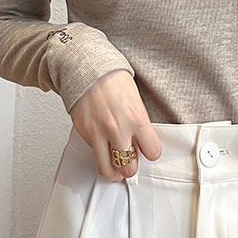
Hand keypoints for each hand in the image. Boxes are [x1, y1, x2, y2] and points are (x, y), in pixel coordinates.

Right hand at [69, 68, 161, 182]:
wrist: (86, 67)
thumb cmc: (111, 77)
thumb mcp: (135, 97)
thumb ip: (139, 121)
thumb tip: (142, 139)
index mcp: (136, 117)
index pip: (152, 152)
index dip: (150, 151)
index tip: (148, 149)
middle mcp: (118, 129)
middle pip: (129, 168)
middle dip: (131, 165)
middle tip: (131, 159)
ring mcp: (99, 133)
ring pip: (108, 170)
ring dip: (114, 170)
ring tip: (116, 166)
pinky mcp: (84, 133)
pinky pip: (94, 154)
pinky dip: (99, 153)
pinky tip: (103, 144)